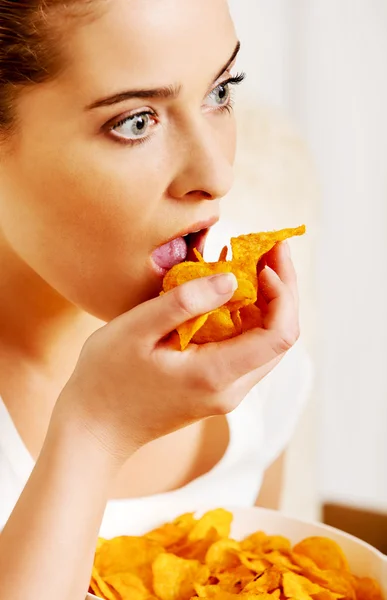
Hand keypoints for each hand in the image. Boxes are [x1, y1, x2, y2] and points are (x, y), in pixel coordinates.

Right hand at [54, 241, 298, 462]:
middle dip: (281, 289)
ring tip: (250, 260)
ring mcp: (226, 392)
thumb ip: (185, 302)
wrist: (96, 428)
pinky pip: (245, 349)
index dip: (283, 292)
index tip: (265, 259)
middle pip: (280, 336)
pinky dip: (245, 316)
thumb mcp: (136, 330)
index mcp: (216, 375)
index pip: (279, 334)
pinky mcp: (217, 389)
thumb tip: (232, 279)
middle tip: (268, 247)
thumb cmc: (107, 378)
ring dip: (266, 301)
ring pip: (266, 342)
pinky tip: (227, 290)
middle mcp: (231, 389)